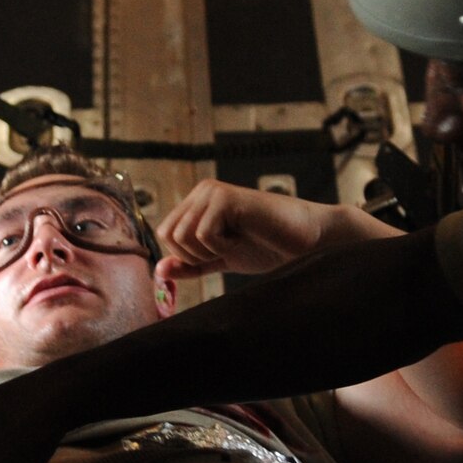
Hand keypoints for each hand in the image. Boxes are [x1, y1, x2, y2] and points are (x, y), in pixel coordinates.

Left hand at [155, 179, 338, 280]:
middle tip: (224, 252)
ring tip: (235, 243)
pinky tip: (242, 237)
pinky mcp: (226, 197)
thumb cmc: (266, 246)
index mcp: (197, 203)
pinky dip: (221, 247)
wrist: (303, 240)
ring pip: (182, 235)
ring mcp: (212, 192)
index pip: (165, 234)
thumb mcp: (220, 260)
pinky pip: (202, 233)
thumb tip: (159, 271)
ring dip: (208, 252)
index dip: (184, 256)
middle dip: (193, 256)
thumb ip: (190, 265)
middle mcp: (202, 192)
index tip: (214, 257)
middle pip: (168, 235)